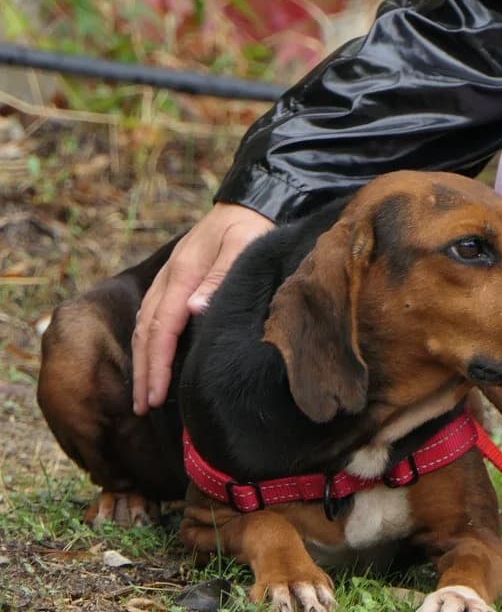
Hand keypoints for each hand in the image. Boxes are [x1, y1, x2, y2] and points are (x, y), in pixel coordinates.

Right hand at [132, 202, 273, 414]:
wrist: (247, 204)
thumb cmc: (250, 228)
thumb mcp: (242, 247)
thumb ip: (220, 278)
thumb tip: (194, 310)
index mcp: (183, 274)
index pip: (163, 328)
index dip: (157, 364)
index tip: (155, 394)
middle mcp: (169, 279)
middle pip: (147, 333)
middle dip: (143, 372)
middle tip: (143, 407)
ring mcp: (168, 280)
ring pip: (145, 326)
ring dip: (142, 361)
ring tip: (143, 394)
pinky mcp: (174, 282)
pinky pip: (153, 317)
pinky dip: (148, 344)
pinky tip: (152, 361)